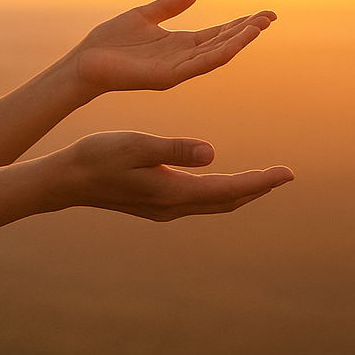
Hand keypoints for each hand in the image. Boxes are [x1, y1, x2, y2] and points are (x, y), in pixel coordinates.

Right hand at [58, 131, 292, 220]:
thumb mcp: (137, 145)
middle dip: (258, 188)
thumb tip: (213, 153)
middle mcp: (173, 206)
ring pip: (214, 203)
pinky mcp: (155, 204)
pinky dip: (219, 192)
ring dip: (240, 192)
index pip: (229, 189)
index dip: (261, 181)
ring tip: (262, 179)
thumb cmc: (98, 156)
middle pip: (228, 201)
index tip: (288, 173)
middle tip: (285, 175)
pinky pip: (199, 201)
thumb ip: (174, 150)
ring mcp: (164, 209)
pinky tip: (221, 183)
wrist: (67, 180)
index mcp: (173, 192)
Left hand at [69, 0, 273, 97]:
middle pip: (223, 44)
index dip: (240, 25)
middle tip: (270, 17)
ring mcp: (177, 70)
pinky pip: (199, 65)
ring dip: (239, 41)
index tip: (263, 14)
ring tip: (260, 25)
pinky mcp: (168, 78)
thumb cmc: (109, 43)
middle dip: (247, 31)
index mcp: (179, 45)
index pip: (217, 35)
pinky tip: (236, 42)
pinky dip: (220, 53)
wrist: (84, 62)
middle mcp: (183, 59)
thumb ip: (168, 7)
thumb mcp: (143, 16)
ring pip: (217, 55)